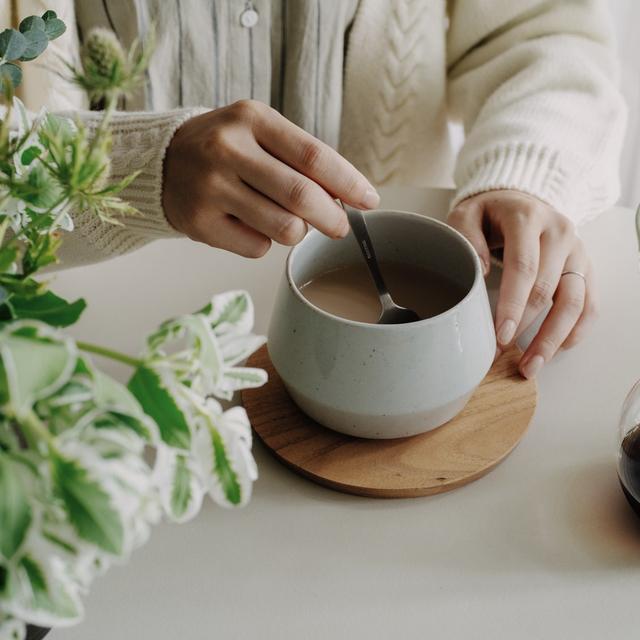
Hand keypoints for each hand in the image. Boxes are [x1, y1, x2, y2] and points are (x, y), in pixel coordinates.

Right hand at [162, 99, 379, 257]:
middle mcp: (228, 150)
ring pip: (283, 228)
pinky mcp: (200, 223)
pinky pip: (256, 247)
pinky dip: (264, 242)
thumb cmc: (226, 148)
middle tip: (340, 227)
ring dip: (298, 232)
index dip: (349, 183)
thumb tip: (348, 198)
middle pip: (302, 197)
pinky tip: (250, 225)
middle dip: (332, 218)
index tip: (370, 201)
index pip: (314, 156)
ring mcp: (211, 188)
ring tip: (288, 221)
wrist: (162, 162)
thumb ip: (301, 159)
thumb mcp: (260, 133)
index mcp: (251, 119)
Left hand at [448, 190, 596, 378]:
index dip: (513, 306)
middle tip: (503, 357)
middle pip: (547, 289)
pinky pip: (590, 303)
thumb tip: (480, 273)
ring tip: (531, 366)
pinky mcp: (585, 266)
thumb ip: (466, 237)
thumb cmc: (489, 214)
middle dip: (526, 329)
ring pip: (574, 301)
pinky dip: (577, 329)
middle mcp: (559, 233)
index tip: (500, 335)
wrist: (519, 200)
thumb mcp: (466, 215)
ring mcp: (576, 251)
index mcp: (527, 219)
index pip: (524, 268)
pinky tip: (559, 349)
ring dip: (553, 338)